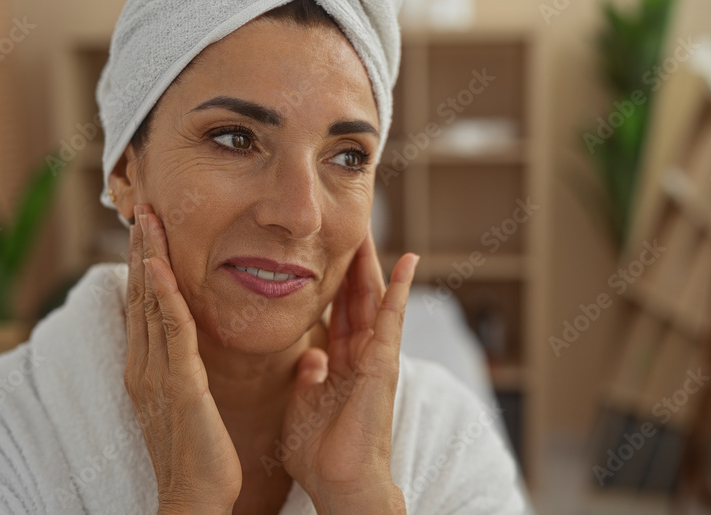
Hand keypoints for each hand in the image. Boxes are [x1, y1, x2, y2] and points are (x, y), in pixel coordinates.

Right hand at [124, 204, 241, 513]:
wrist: (194, 495)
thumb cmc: (197, 451)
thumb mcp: (187, 398)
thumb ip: (184, 365)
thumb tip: (189, 339)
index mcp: (147, 367)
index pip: (142, 304)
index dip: (142, 264)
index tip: (147, 227)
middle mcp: (144, 364)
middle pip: (139, 295)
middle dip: (139, 250)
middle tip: (142, 207)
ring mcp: (157, 373)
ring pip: (150, 304)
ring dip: (147, 258)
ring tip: (147, 219)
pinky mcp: (180, 383)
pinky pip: (172, 331)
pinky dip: (164, 295)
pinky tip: (160, 265)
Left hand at [280, 228, 418, 512]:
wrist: (340, 482)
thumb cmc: (321, 454)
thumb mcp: (302, 407)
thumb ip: (307, 380)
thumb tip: (311, 357)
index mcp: (340, 366)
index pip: (336, 315)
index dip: (331, 285)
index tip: (325, 256)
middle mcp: (360, 356)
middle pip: (355, 300)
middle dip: (351, 265)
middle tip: (348, 229)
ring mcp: (375, 357)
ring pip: (373, 299)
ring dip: (372, 265)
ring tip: (368, 230)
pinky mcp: (384, 361)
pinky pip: (392, 317)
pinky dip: (400, 287)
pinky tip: (408, 259)